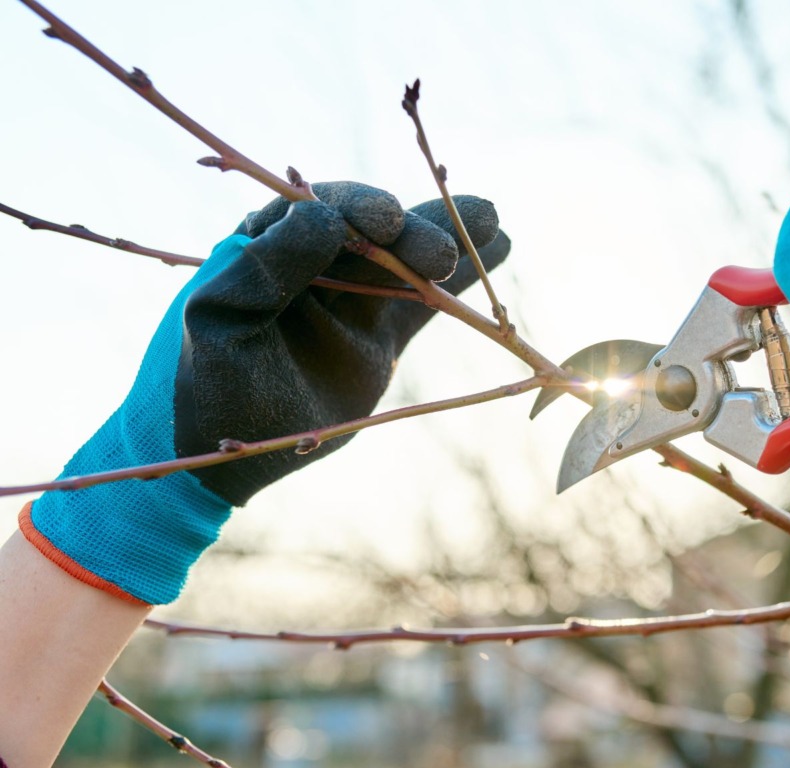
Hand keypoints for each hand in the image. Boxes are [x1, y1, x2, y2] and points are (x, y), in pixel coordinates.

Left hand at [25, 182, 509, 603]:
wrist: (221, 455)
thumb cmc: (208, 384)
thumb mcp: (222, 322)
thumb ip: (266, 268)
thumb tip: (326, 217)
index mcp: (265, 245)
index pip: (322, 209)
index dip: (359, 208)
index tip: (388, 221)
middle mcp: (313, 262)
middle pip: (374, 230)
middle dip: (411, 233)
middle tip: (440, 255)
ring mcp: (350, 297)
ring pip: (405, 259)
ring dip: (447, 239)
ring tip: (493, 223)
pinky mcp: (378, 333)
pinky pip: (422, 298)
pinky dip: (457, 280)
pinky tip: (497, 245)